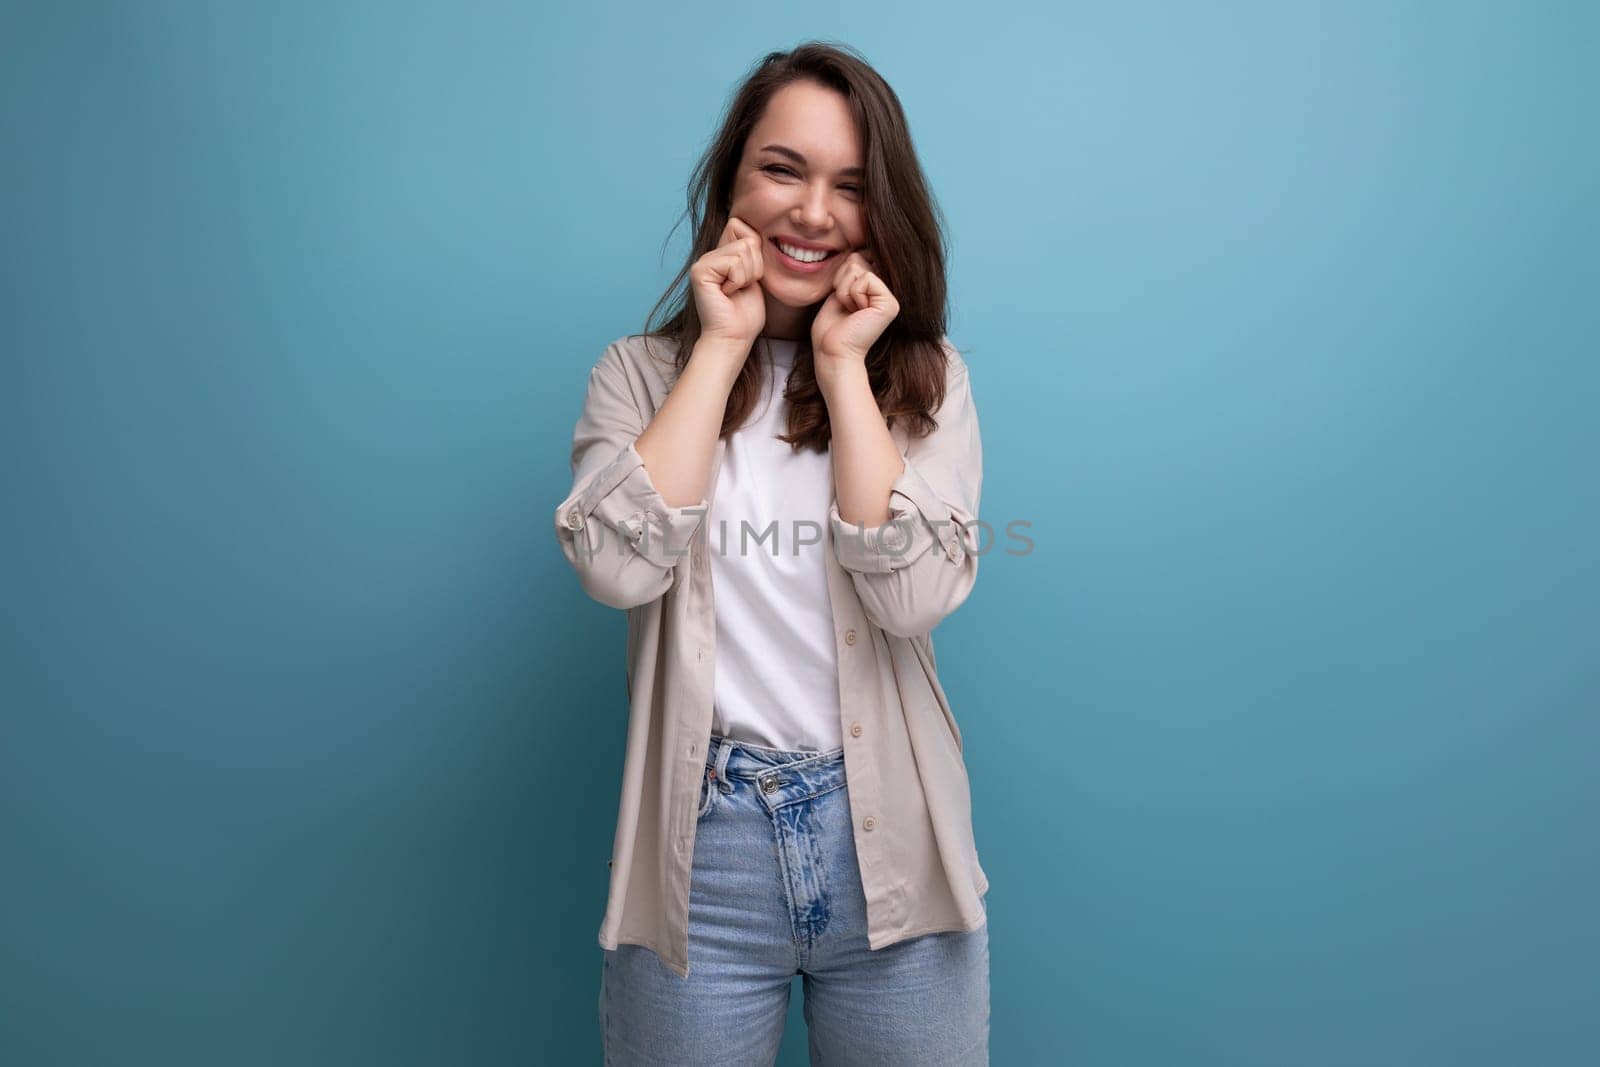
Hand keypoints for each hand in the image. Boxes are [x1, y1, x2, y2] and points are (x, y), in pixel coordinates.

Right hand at [691, 216, 765, 349]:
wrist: (733, 337)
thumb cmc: (745, 314)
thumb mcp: (755, 276)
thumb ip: (752, 253)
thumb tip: (755, 232)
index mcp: (723, 255)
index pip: (743, 226)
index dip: (756, 252)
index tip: (749, 277)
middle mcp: (710, 255)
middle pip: (748, 239)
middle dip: (755, 266)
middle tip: (742, 287)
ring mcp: (703, 262)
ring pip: (743, 250)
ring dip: (747, 275)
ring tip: (735, 291)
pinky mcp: (700, 271)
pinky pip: (734, 263)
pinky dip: (738, 280)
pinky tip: (727, 293)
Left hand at [810, 250, 898, 371]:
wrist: (833, 353)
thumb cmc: (831, 327)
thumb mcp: (839, 290)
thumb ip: (849, 271)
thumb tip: (855, 250)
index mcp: (876, 288)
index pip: (855, 256)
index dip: (840, 275)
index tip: (842, 300)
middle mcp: (886, 291)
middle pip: (855, 257)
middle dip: (841, 281)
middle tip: (846, 306)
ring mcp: (890, 297)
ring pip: (856, 266)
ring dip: (844, 289)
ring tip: (850, 310)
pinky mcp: (889, 303)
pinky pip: (863, 279)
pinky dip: (851, 294)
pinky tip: (856, 313)